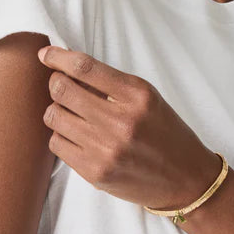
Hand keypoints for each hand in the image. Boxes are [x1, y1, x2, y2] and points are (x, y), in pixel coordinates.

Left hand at [37, 46, 220, 209]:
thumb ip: (111, 83)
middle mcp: (120, 121)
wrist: (186, 179)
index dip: (59, 57)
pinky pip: (57, 144)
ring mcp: (106, 149)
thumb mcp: (148, 98)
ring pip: (54, 116)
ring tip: (73, 114)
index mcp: (137, 96)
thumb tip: (68, 68)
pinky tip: (78, 136)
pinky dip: (62, 135)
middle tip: (61, 85)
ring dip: (58, 110)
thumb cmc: (166, 134)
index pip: (85, 68)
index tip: (46, 54)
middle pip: (62, 90)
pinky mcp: (95, 172)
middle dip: (55, 83)